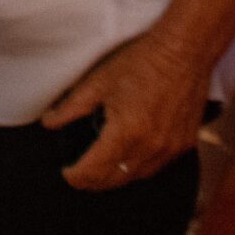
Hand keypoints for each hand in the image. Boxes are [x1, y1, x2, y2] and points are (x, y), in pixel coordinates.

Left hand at [42, 27, 213, 190]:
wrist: (184, 52)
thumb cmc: (141, 62)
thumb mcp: (98, 82)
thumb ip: (71, 107)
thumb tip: (49, 123)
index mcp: (126, 132)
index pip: (95, 169)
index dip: (76, 176)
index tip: (66, 173)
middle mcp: (151, 146)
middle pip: (115, 179)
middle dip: (93, 181)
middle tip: (77, 175)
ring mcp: (171, 147)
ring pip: (137, 177)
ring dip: (115, 177)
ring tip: (98, 171)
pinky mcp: (184, 144)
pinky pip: (156, 167)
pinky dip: (137, 169)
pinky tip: (126, 160)